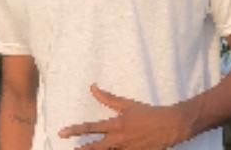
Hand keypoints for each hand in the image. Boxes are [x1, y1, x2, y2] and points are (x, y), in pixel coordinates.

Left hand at [58, 84, 187, 149]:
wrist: (169, 126)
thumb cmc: (147, 113)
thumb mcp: (127, 104)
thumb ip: (108, 98)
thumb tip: (93, 87)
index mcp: (116, 125)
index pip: (91, 128)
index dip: (75, 130)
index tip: (62, 132)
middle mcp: (118, 140)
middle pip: (94, 148)